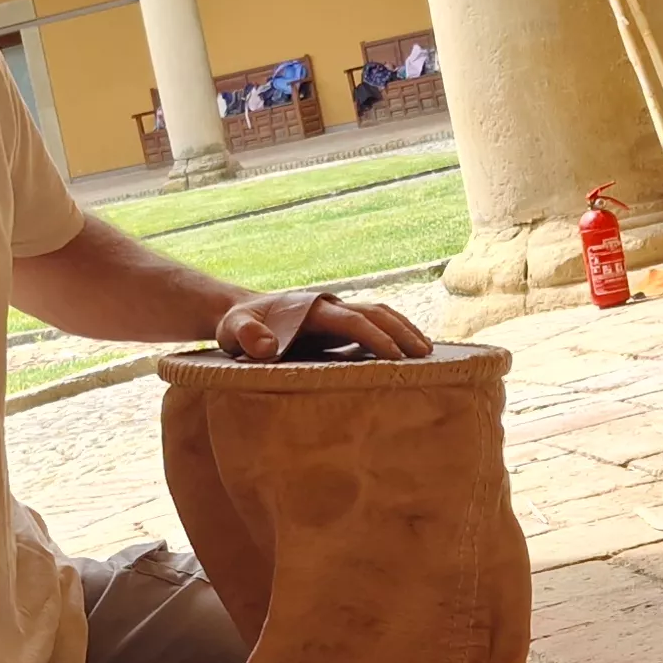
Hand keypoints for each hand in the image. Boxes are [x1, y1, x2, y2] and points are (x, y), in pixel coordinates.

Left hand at [216, 289, 434, 360]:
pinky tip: (407, 352)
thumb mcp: (236, 330)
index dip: (376, 337)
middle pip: (376, 312)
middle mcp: (330, 306)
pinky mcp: (338, 326)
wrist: (240, 314)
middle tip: (425, 355)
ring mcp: (336, 314)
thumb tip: (270, 347)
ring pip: (380, 314)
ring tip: (427, 352)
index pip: (354, 319)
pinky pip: (372, 325)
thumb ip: (249, 336)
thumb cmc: (239, 325)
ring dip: (404, 330)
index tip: (395, 356)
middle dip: (402, 331)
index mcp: (312, 308)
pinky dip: (393, 334)